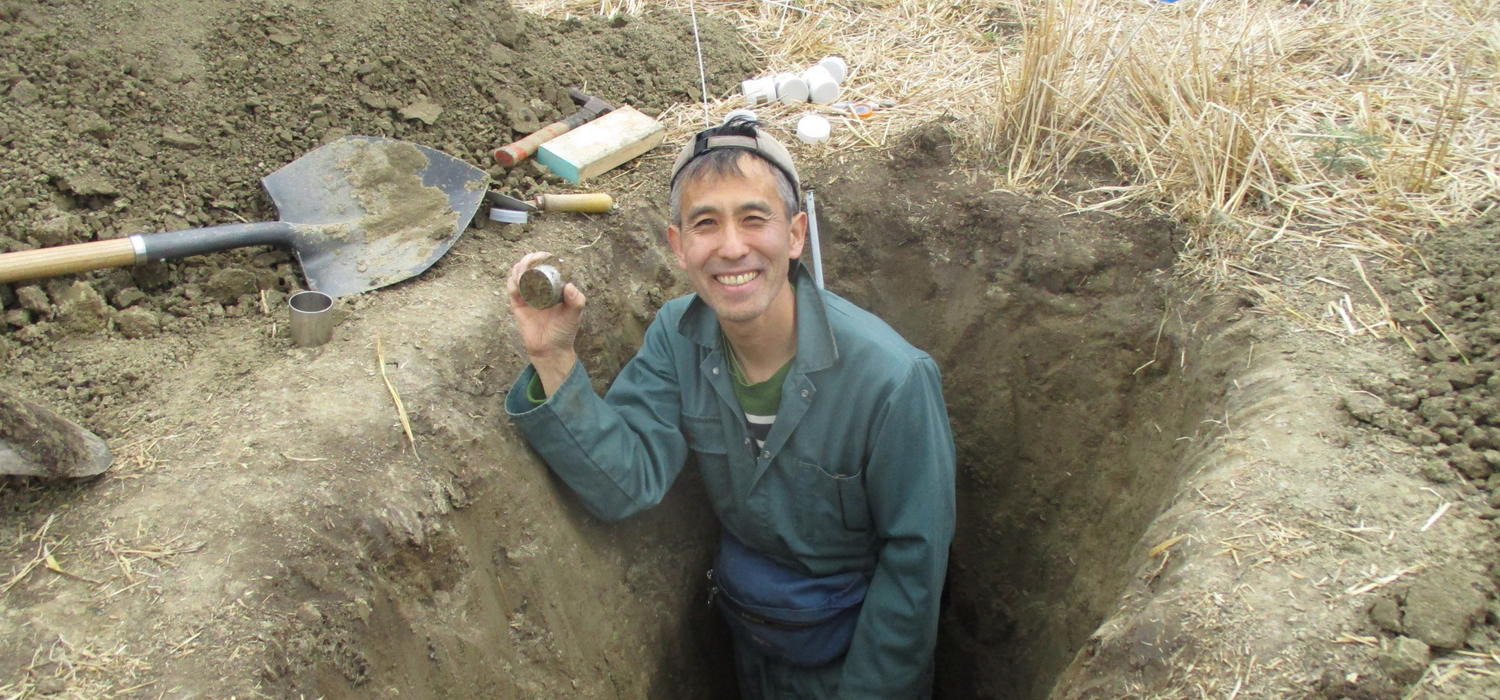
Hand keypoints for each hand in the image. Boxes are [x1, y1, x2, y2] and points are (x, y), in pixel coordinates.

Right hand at [507, 251, 585, 394]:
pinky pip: (512, 290)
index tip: (545, 255)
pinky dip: (512, 282)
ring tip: (523, 269)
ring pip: (518, 275)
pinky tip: (517, 279)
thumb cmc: (564, 332)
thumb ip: (576, 301)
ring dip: (519, 268)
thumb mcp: (574, 315)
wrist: (550, 350)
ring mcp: (527, 296)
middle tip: (531, 260)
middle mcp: (539, 289)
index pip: (546, 267)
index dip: (543, 257)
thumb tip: (569, 286)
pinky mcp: (517, 305)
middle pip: (529, 267)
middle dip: (528, 260)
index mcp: (553, 287)